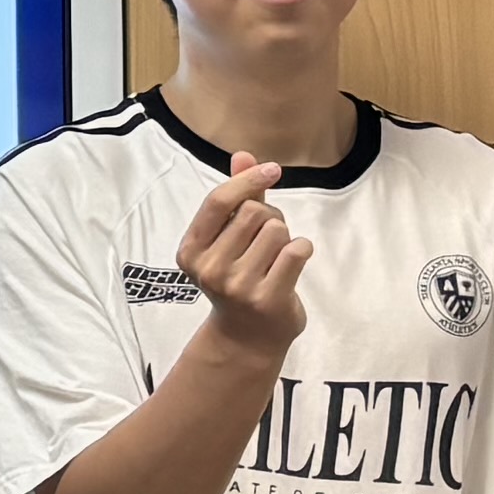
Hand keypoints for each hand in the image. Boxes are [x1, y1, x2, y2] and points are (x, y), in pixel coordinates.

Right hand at [177, 159, 308, 361]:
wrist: (247, 338)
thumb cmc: (239, 278)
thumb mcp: (228, 239)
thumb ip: (237, 198)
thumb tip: (243, 155)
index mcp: (191, 251)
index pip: (219, 201)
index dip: (247, 180)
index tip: (272, 169)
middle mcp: (210, 269)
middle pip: (254, 212)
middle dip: (270, 218)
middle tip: (267, 241)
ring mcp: (238, 286)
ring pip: (278, 230)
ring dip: (285, 237)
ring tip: (275, 258)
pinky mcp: (267, 299)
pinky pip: (296, 251)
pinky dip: (302, 249)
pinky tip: (292, 265)